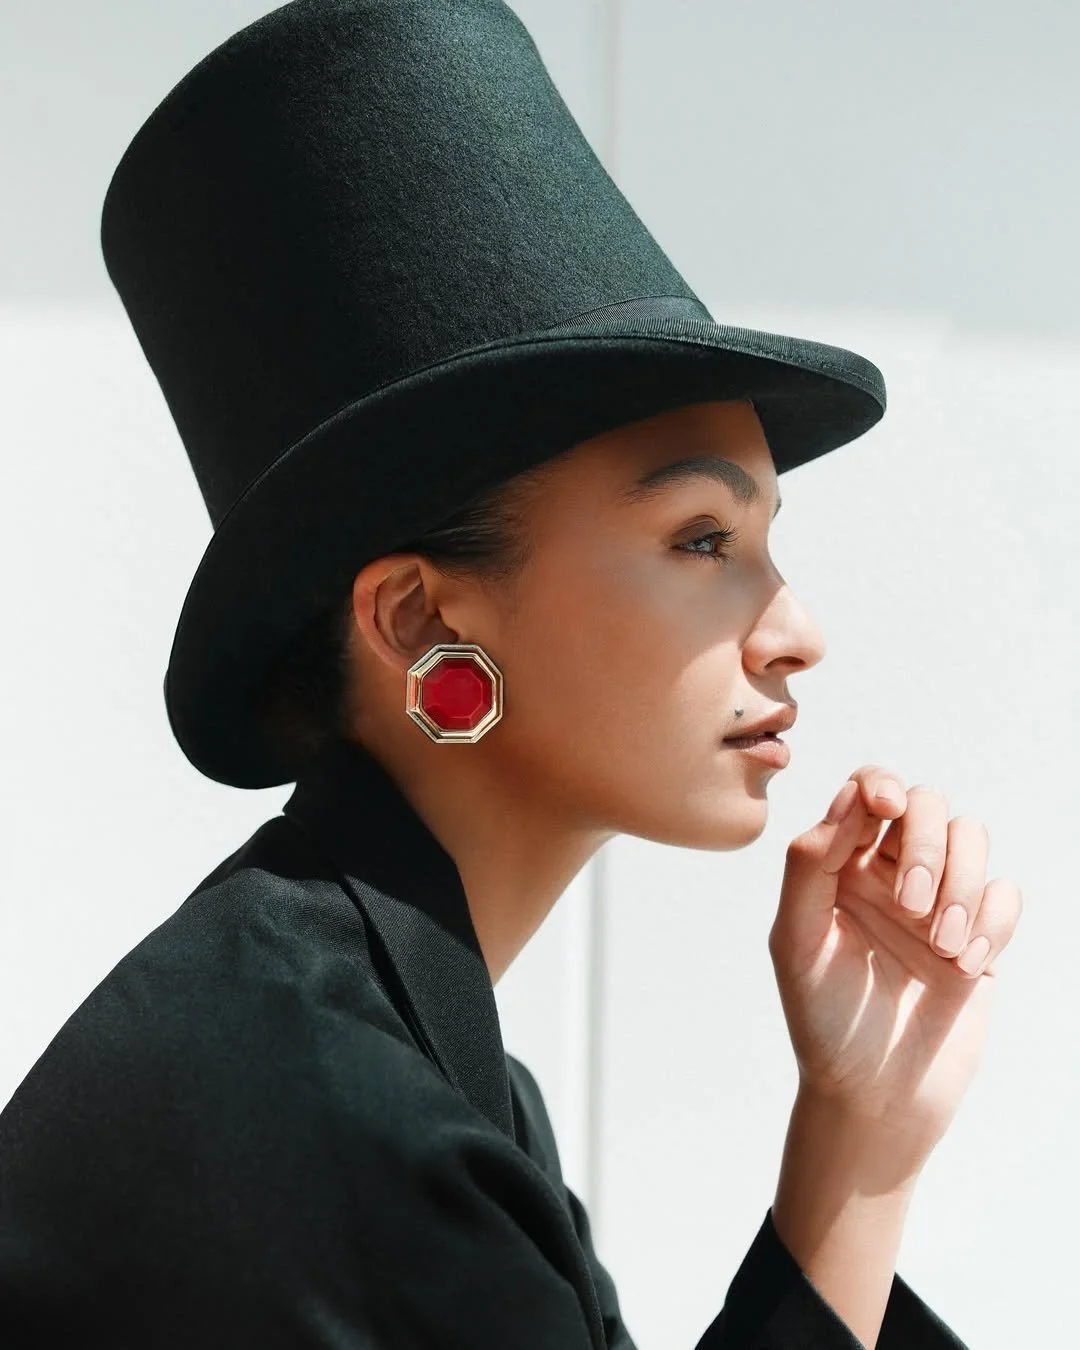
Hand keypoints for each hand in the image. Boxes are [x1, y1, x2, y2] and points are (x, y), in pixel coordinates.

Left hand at [767, 766, 1022, 1163]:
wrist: (874, 1099)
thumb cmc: (824, 1022)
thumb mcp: (796, 942)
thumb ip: (808, 866)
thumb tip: (847, 798)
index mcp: (838, 866)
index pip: (865, 792)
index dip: (880, 787)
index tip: (885, 812)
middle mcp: (888, 875)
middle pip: (927, 804)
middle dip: (926, 845)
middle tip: (910, 907)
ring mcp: (937, 903)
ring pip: (971, 838)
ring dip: (962, 884)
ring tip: (941, 945)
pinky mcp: (979, 938)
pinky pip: (1006, 895)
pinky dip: (993, 923)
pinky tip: (964, 967)